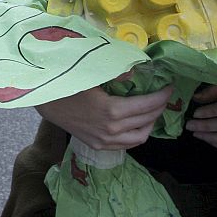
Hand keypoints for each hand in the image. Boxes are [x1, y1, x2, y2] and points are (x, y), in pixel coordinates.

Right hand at [36, 84, 172, 149]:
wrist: (47, 103)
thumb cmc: (69, 84)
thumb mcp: (92, 74)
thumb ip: (117, 72)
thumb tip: (138, 70)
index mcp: (113, 110)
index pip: (147, 105)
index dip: (162, 96)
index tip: (169, 87)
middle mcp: (112, 129)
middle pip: (146, 120)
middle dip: (159, 107)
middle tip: (163, 96)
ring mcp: (105, 140)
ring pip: (140, 137)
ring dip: (150, 124)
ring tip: (152, 111)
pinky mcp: (99, 145)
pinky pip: (126, 145)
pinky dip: (136, 135)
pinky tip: (136, 124)